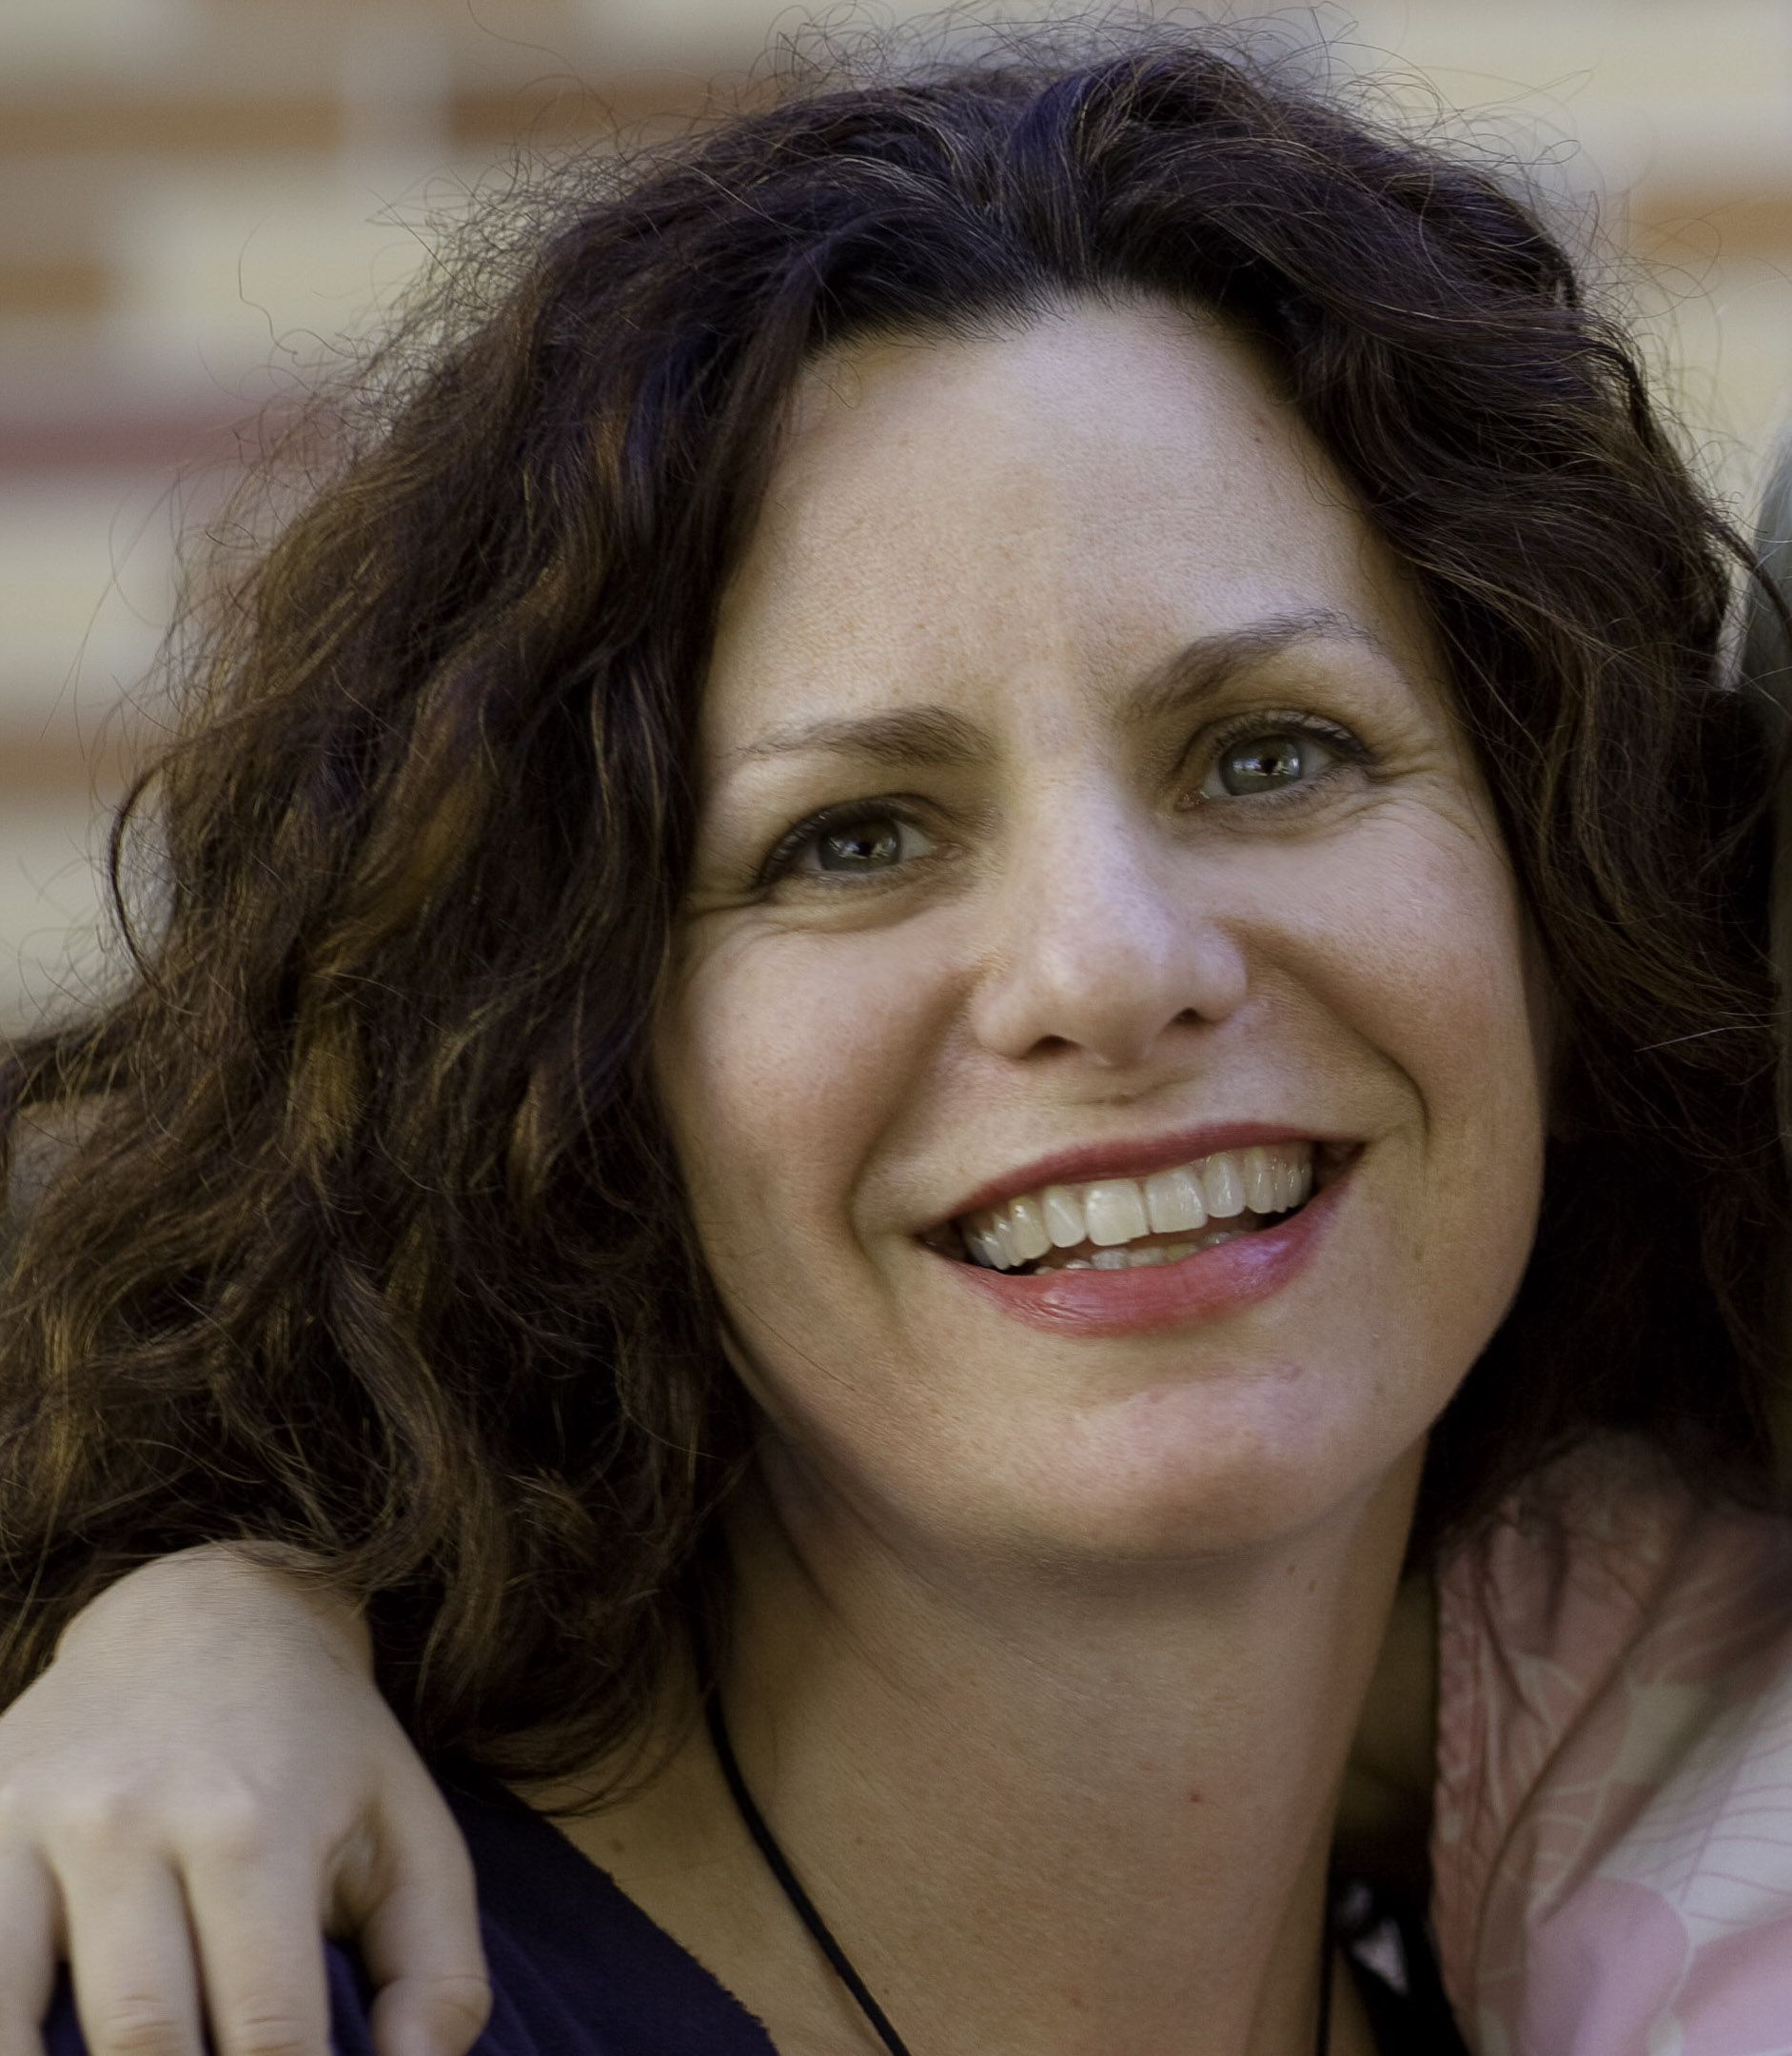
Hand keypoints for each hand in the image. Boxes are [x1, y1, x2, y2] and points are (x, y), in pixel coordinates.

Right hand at [0, 1548, 488, 2055]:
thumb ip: (436, 1973)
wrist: (204, 1611)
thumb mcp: (407, 1833)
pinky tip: (49, 2050)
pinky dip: (4, 2037)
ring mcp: (33, 1824)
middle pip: (143, 2046)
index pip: (269, 2037)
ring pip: (23, 2032)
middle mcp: (132, 1821)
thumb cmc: (320, 1750)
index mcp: (254, 1825)